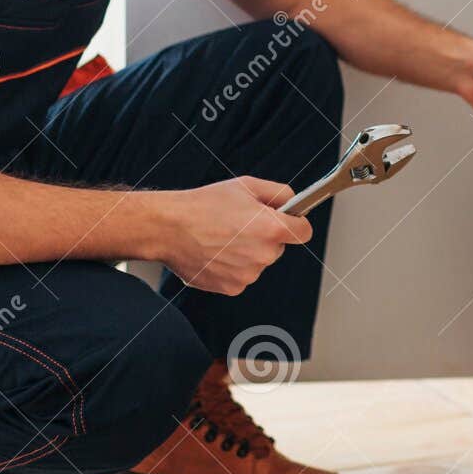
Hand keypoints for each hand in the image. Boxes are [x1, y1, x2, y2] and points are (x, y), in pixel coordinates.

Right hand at [155, 177, 312, 295]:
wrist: (168, 228)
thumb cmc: (203, 205)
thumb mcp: (246, 186)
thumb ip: (279, 193)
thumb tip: (293, 203)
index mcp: (272, 228)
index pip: (304, 232)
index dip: (296, 223)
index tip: (289, 221)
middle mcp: (265, 254)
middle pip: (278, 247)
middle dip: (265, 237)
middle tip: (240, 225)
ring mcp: (249, 274)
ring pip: (258, 262)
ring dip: (247, 253)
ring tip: (222, 238)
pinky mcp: (233, 288)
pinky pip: (242, 276)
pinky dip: (232, 267)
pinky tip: (215, 252)